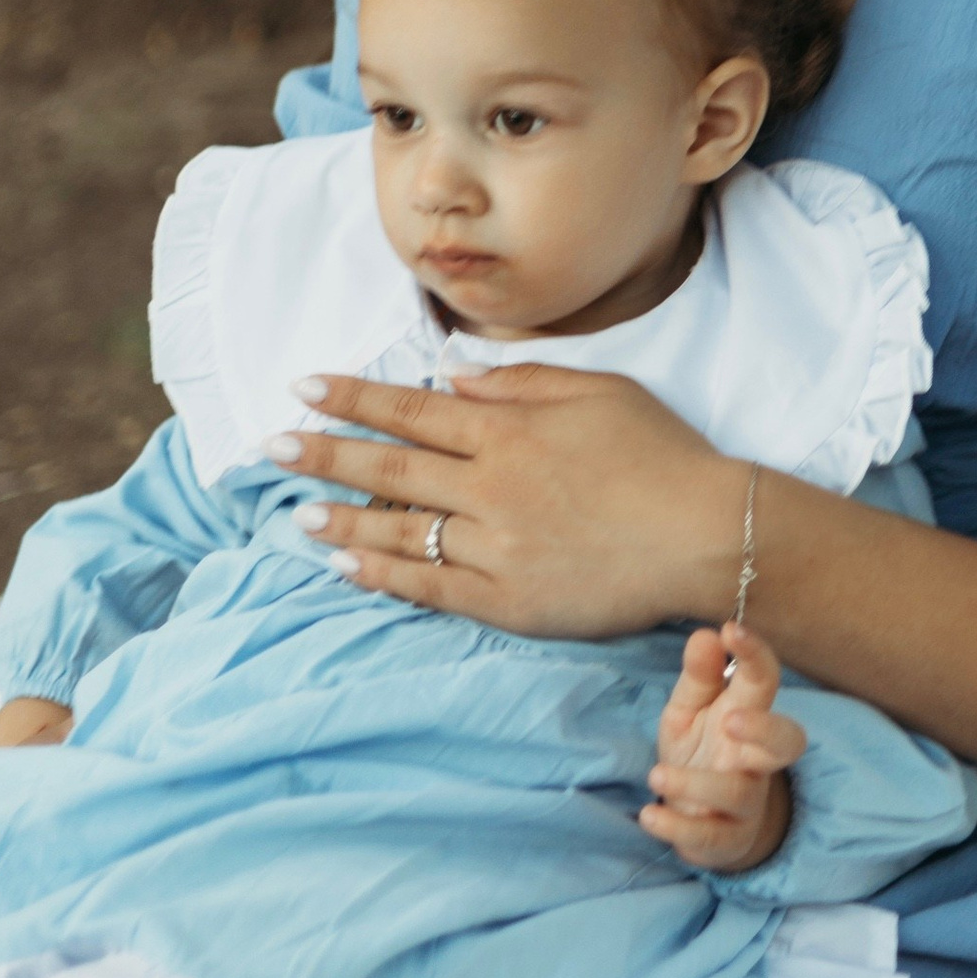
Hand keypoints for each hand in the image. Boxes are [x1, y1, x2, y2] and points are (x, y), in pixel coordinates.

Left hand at [266, 366, 740, 640]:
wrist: (706, 535)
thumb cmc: (662, 455)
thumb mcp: (600, 391)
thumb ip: (523, 382)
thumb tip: (457, 377)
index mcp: (511, 429)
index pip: (413, 409)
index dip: (354, 399)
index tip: (305, 388)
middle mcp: (491, 485)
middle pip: (391, 467)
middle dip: (325, 452)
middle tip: (271, 446)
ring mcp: (494, 546)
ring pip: (400, 529)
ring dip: (342, 516)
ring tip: (295, 511)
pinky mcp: (506, 600)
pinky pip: (428, 586)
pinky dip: (381, 573)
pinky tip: (345, 564)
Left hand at [641, 622, 804, 871]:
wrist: (704, 822)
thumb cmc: (700, 752)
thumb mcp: (689, 711)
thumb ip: (697, 678)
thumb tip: (704, 635)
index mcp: (747, 717)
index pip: (765, 682)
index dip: (756, 655)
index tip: (731, 630)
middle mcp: (755, 759)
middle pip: (788, 742)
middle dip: (766, 729)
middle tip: (732, 720)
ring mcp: (745, 802)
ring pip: (739, 793)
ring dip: (699, 783)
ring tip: (657, 774)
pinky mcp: (725, 839)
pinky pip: (710, 836)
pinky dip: (677, 827)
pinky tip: (649, 815)